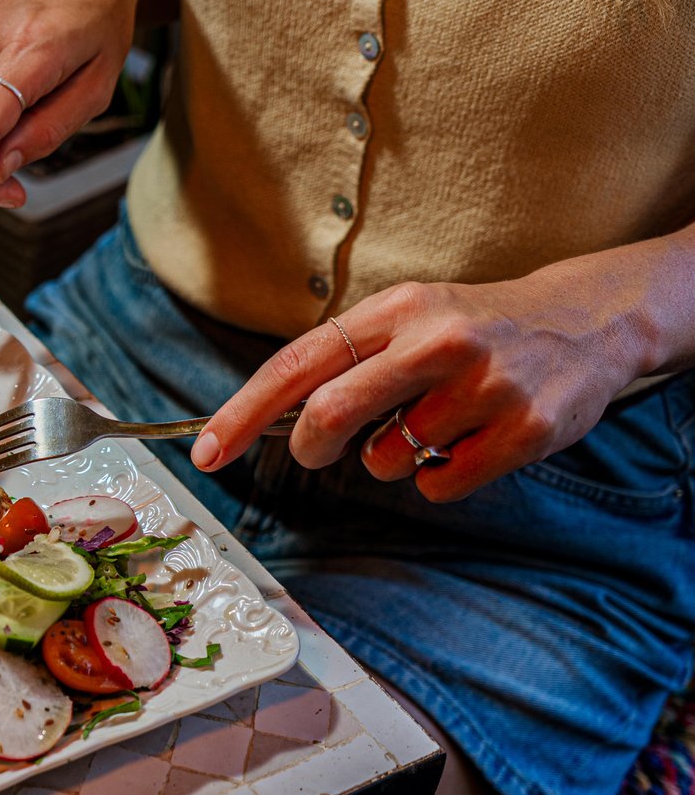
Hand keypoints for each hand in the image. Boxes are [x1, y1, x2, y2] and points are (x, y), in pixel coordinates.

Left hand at [189, 267, 656, 501]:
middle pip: (331, 413)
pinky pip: (439, 484)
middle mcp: (437, 341)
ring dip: (389, 458)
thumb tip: (269, 418)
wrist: (587, 322)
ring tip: (429, 425)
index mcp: (395, 310)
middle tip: (314, 451)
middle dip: (309, 446)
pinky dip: (438, 478)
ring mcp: (483, 386)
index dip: (244, 412)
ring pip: (386, 459)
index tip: (208, 451)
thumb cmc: (473, 330)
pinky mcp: (522, 431)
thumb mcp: (407, 319)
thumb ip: (346, 361)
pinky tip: (466, 444)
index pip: (298, 363)